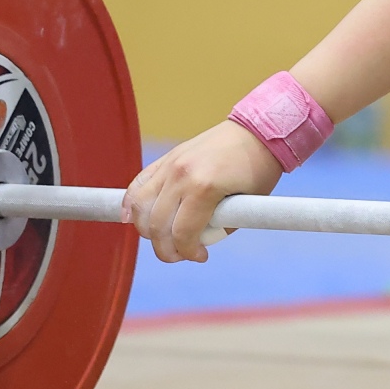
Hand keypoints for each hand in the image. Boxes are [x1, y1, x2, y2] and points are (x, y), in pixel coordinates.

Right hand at [121, 120, 283, 263]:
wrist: (257, 132)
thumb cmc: (258, 169)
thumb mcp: (247, 204)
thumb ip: (219, 226)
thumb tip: (196, 242)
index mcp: (205, 186)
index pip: (182, 233)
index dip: (188, 252)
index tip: (201, 256)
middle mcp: (182, 174)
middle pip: (157, 225)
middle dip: (166, 249)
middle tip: (180, 254)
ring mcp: (171, 164)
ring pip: (140, 207)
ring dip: (146, 230)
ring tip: (162, 239)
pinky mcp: (167, 158)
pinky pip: (138, 184)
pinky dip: (132, 204)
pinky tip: (132, 219)